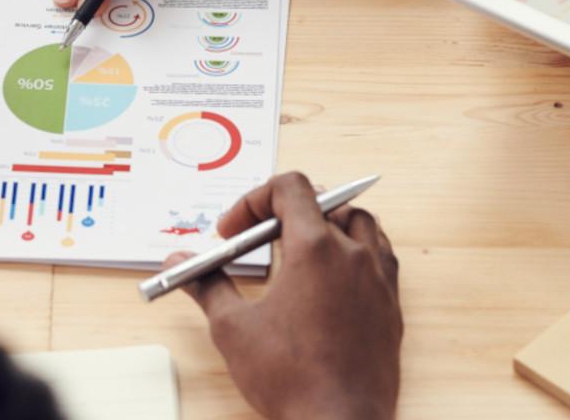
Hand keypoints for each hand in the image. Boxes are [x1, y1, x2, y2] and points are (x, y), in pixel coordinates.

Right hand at [166, 173, 401, 419]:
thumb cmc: (291, 379)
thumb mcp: (233, 328)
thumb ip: (206, 285)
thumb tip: (178, 263)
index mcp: (315, 249)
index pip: (290, 188)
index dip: (254, 200)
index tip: (233, 230)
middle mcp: (353, 255)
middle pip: (323, 202)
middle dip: (284, 212)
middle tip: (258, 240)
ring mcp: (378, 279)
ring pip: (360, 223)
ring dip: (327, 223)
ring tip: (299, 249)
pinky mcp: (391, 306)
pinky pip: (380, 256)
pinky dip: (355, 251)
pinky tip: (332, 277)